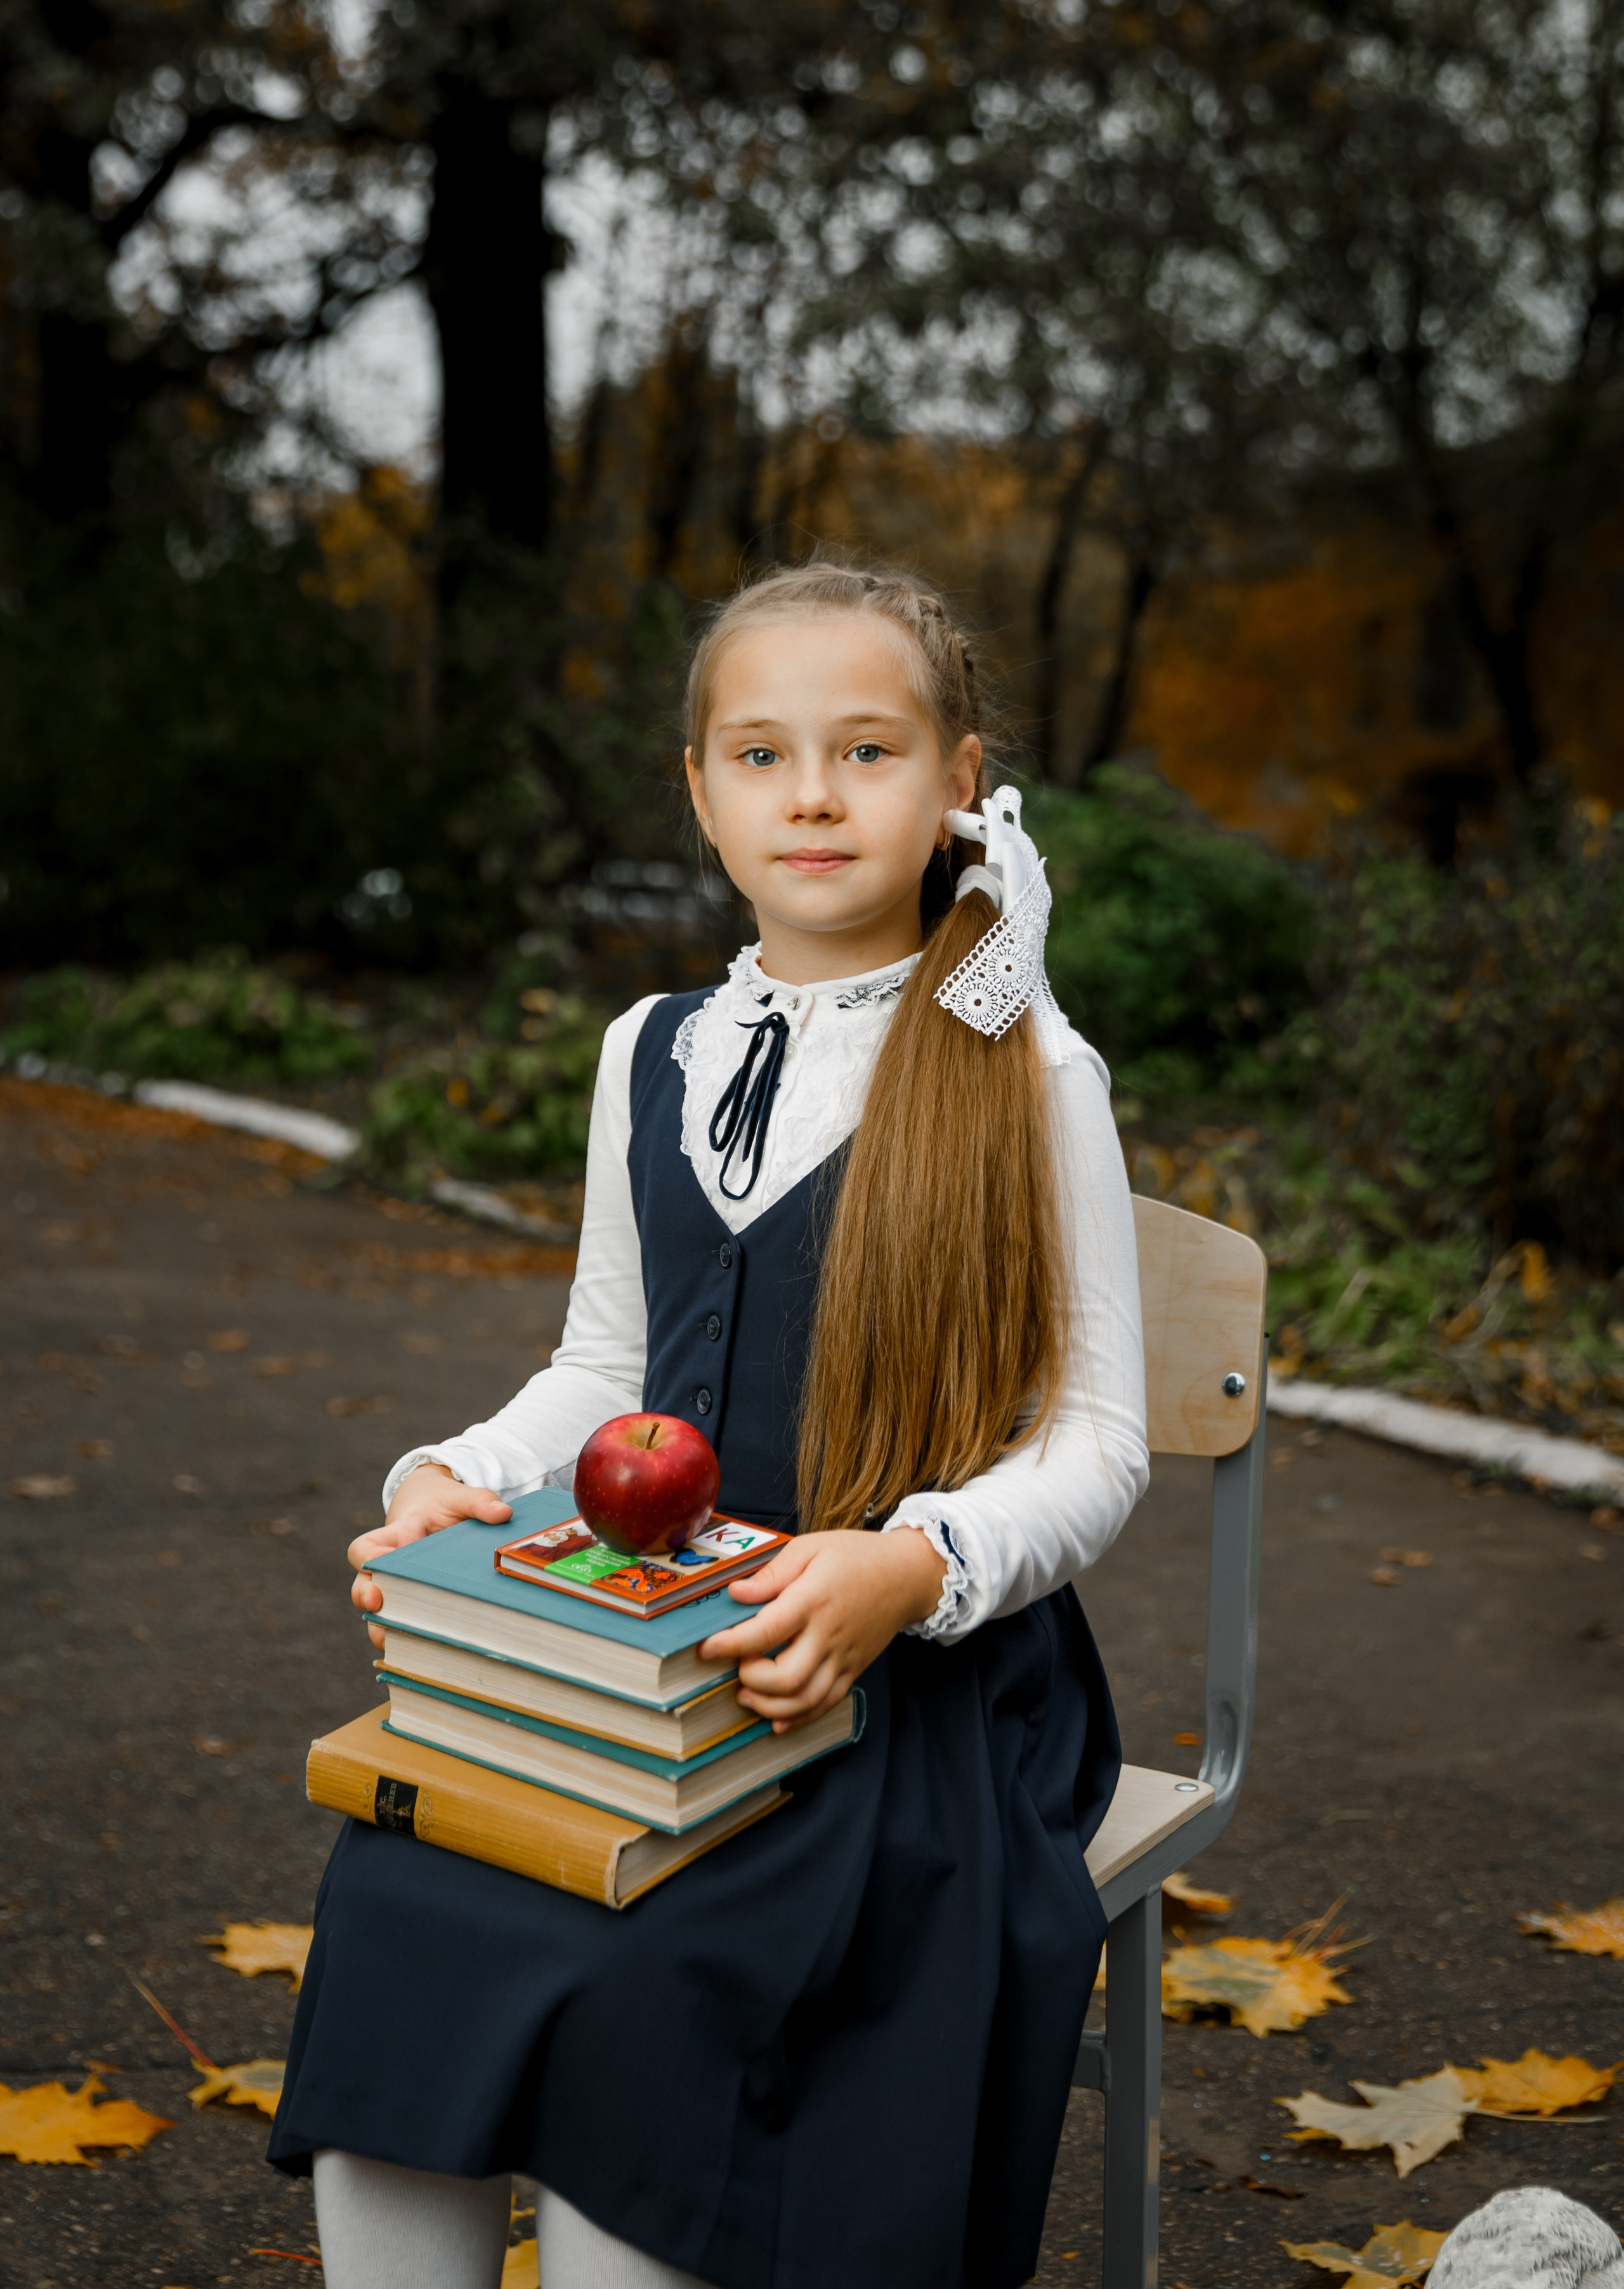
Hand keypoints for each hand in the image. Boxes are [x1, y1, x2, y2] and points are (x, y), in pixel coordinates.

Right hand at [349, 1462, 510, 1649]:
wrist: (437, 1514)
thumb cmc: (445, 1506)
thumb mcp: (459, 1498)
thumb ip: (478, 1502)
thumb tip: (503, 1513)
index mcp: (394, 1537)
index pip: (364, 1549)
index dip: (367, 1559)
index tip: (379, 1563)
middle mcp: (388, 1568)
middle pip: (361, 1588)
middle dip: (366, 1600)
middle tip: (377, 1605)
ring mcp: (398, 1590)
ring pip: (379, 1617)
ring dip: (386, 1631)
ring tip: (401, 1644)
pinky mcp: (413, 1606)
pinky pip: (405, 1628)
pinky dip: (412, 1642)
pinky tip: (432, 1658)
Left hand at [699, 1528, 945, 1733]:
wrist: (907, 1576)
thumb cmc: (855, 1556)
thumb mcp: (811, 1547)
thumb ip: (773, 1573)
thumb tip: (736, 1594)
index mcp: (813, 1599)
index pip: (767, 1630)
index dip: (731, 1644)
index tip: (707, 1648)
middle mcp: (828, 1634)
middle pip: (787, 1677)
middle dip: (752, 1679)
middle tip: (736, 1666)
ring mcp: (843, 1657)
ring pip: (805, 1700)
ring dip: (769, 1706)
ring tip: (747, 1694)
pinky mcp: (852, 1670)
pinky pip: (825, 1704)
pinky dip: (799, 1718)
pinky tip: (777, 1718)